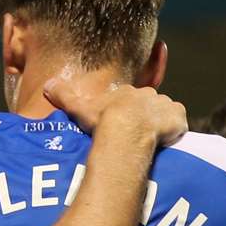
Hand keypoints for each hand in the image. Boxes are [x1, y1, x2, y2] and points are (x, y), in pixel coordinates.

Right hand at [42, 78, 187, 148]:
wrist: (126, 129)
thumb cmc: (102, 119)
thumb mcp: (79, 107)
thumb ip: (64, 95)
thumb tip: (46, 85)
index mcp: (127, 92)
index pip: (129, 99)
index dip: (127, 112)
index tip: (122, 124)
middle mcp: (148, 94)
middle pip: (149, 105)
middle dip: (145, 117)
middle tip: (137, 134)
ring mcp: (164, 104)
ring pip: (165, 113)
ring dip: (161, 124)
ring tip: (151, 140)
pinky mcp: (178, 117)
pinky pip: (179, 122)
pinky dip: (175, 130)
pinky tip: (166, 141)